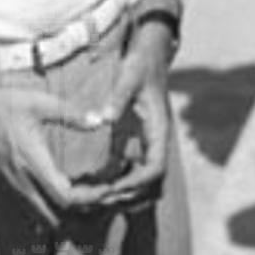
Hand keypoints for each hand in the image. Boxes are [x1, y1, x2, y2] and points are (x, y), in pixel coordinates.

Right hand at [0, 81, 108, 226]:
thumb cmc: (3, 107)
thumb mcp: (39, 102)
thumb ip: (71, 113)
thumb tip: (101, 120)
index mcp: (33, 164)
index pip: (64, 198)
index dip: (90, 198)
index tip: (109, 186)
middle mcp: (23, 183)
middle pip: (57, 217)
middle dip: (84, 211)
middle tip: (106, 193)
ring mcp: (16, 188)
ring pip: (45, 217)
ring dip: (71, 212)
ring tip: (95, 193)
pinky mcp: (14, 187)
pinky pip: (38, 208)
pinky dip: (57, 207)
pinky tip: (75, 188)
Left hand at [85, 22, 174, 209]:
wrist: (151, 54)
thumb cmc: (140, 65)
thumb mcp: (129, 78)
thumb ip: (117, 98)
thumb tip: (103, 119)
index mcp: (159, 128)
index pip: (156, 168)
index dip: (135, 183)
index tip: (110, 188)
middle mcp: (156, 139)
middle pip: (152, 181)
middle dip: (128, 194)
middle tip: (98, 199)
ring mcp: (148, 141)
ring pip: (144, 179)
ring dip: (124, 191)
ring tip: (95, 196)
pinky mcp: (138, 140)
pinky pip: (132, 169)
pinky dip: (118, 180)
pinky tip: (96, 182)